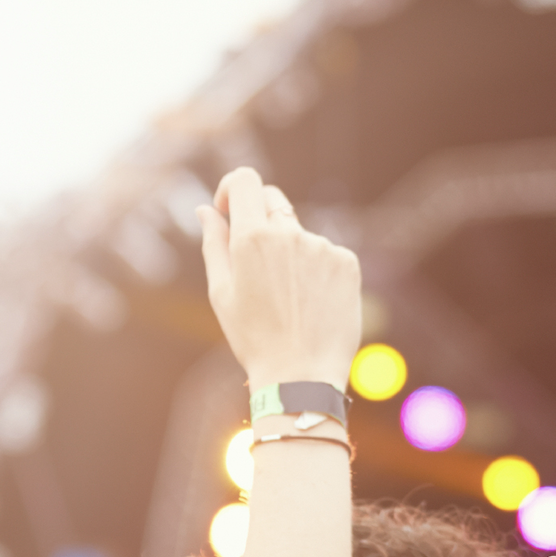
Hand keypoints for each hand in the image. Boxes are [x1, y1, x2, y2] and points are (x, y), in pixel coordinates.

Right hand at [198, 168, 362, 388]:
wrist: (302, 376)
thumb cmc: (254, 338)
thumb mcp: (222, 291)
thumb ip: (214, 243)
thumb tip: (207, 210)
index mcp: (252, 237)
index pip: (246, 180)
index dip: (234, 188)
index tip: (230, 209)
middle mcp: (290, 234)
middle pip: (273, 202)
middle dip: (260, 218)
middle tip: (258, 261)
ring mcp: (323, 247)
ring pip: (300, 234)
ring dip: (291, 252)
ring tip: (289, 299)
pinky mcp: (348, 263)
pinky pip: (327, 253)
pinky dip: (317, 269)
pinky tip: (312, 303)